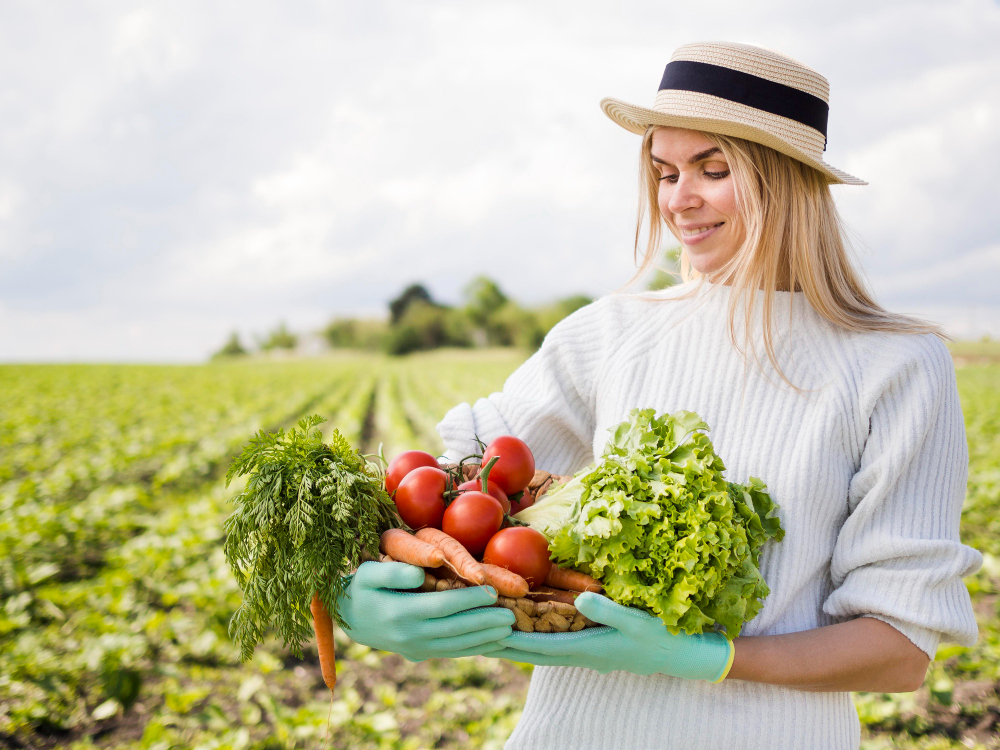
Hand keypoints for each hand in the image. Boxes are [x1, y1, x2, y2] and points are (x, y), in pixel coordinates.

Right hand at [337, 561, 514, 661]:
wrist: (349, 617)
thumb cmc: (361, 587)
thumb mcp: (368, 572)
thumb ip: (394, 570)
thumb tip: (419, 572)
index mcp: (399, 612)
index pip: (442, 606)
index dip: (468, 600)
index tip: (491, 591)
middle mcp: (409, 635)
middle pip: (454, 629)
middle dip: (484, 622)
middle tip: (509, 615)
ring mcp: (415, 648)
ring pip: (456, 645)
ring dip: (484, 638)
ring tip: (507, 629)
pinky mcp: (419, 654)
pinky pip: (451, 653)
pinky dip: (473, 648)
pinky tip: (491, 643)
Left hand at [491, 592, 733, 681]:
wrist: (681, 654)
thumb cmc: (660, 636)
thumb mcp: (636, 621)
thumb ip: (607, 610)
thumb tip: (579, 600)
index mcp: (586, 648)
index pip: (539, 645)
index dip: (511, 638)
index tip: (484, 632)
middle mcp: (580, 653)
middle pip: (532, 651)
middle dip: (503, 644)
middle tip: (472, 636)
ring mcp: (586, 651)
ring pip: (541, 648)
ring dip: (516, 641)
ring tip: (488, 633)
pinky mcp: (592, 645)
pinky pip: (554, 642)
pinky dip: (535, 636)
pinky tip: (525, 629)